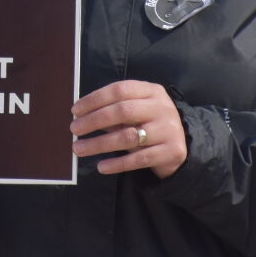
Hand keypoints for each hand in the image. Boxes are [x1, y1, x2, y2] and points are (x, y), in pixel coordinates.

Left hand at [71, 80, 187, 178]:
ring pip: (128, 136)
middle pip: (123, 111)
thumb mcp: (136, 112)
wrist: (182, 145)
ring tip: (79, 149)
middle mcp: (162, 108)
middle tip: (74, 129)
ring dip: (99, 144)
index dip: (95, 99)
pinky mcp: (171, 152)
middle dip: (94, 120)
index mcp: (152, 91)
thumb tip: (81, 117)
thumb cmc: (149, 124)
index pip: (120, 90)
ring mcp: (168, 130)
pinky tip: (101, 166)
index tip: (75, 110)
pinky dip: (117, 164)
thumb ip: (113, 112)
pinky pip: (138, 159)